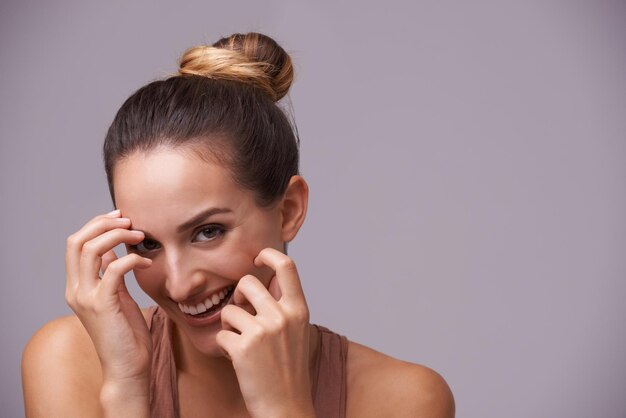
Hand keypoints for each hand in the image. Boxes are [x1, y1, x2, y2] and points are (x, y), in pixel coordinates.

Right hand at [65, 209, 152, 388]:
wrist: (127, 367)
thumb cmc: (126, 333)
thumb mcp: (117, 296)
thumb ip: (110, 273)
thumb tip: (111, 249)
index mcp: (77, 286)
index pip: (75, 243)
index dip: (96, 225)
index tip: (121, 217)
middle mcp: (76, 290)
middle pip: (77, 241)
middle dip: (103, 224)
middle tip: (130, 220)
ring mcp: (87, 298)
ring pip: (91, 250)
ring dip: (117, 236)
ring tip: (140, 235)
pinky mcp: (103, 305)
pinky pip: (114, 270)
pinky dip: (132, 259)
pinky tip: (147, 263)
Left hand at [216, 248, 314, 417]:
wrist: (286, 407)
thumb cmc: (288, 370)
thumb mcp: (297, 331)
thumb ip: (284, 305)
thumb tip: (266, 279)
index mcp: (299, 310)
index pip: (286, 265)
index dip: (269, 255)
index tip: (258, 258)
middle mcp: (283, 316)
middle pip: (247, 282)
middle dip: (238, 295)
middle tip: (241, 312)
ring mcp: (263, 331)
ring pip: (229, 309)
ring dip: (229, 325)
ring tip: (241, 342)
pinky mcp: (243, 348)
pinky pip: (221, 334)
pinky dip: (224, 347)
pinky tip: (238, 360)